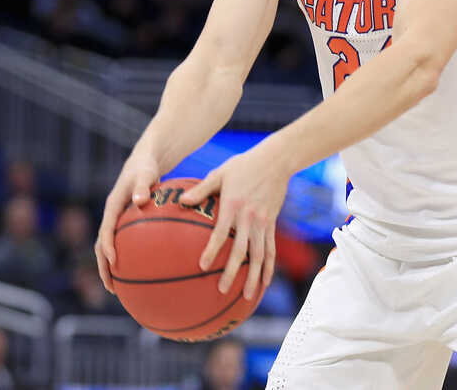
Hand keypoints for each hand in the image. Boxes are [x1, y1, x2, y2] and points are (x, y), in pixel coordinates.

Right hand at [94, 151, 161, 293]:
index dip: (107, 245)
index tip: (113, 261)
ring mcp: (115, 221)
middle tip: (111, 287)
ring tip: (117, 289)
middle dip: (103, 267)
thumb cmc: (146, 169)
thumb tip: (140, 200)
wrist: (142, 164)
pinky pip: (121, 245)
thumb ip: (143, 186)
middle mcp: (111, 216)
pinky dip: (124, 260)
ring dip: (109, 268)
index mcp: (113, 205)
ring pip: (107, 248)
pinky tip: (137, 274)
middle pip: (101, 245)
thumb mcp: (145, 174)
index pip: (106, 228)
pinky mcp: (123, 225)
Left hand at [179, 143, 290, 300]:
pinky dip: (268, 267)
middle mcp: (249, 218)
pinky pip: (270, 249)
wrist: (275, 161)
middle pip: (241, 251)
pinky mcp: (271, 224)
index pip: (220, 233)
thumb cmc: (242, 165)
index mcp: (233, 206)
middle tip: (221, 290)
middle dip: (232, 273)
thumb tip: (181, 201)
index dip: (212, 250)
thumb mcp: (219, 174)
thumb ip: (201, 190)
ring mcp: (262, 223)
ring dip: (253, 277)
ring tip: (246, 297)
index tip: (202, 266)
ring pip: (258, 256)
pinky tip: (264, 282)